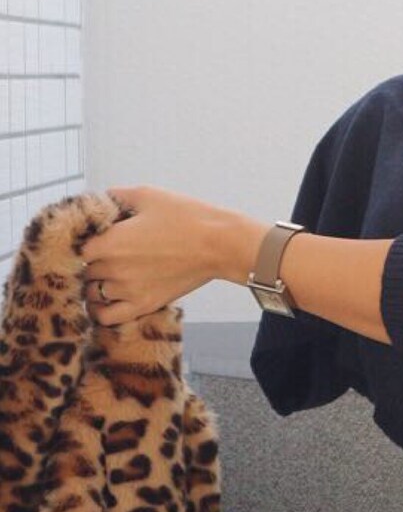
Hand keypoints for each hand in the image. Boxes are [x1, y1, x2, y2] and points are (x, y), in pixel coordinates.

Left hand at [80, 184, 225, 325]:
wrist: (219, 244)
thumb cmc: (186, 217)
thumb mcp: (148, 195)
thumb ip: (116, 196)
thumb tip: (99, 199)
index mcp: (109, 241)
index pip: (75, 247)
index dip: (83, 241)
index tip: (94, 237)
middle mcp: (113, 269)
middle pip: (84, 269)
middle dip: (92, 260)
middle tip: (108, 252)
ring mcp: (127, 290)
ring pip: (91, 292)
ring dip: (96, 283)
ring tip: (111, 274)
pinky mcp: (143, 305)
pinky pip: (106, 316)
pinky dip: (100, 310)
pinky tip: (108, 299)